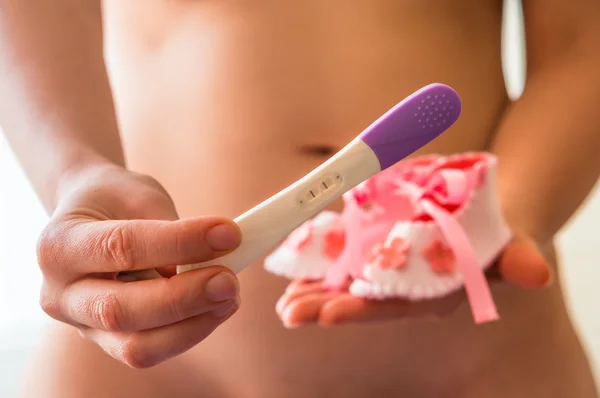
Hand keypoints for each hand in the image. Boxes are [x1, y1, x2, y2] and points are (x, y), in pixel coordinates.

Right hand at [37, 164, 241, 367]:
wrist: (88, 217)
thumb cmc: (115, 201)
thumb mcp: (138, 194)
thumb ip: (173, 227)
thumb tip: (221, 255)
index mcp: (59, 245)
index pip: (122, 247)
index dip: (180, 242)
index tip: (229, 234)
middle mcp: (60, 293)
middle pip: (120, 310)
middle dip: (184, 298)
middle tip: (230, 280)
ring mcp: (81, 325)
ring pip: (136, 347)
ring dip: (193, 325)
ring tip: (230, 295)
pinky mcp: (108, 341)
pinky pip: (151, 349)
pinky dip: (190, 331)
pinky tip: (217, 307)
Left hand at [276, 235, 551, 327]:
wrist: (483, 212)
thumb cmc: (496, 231)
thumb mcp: (510, 241)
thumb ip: (517, 259)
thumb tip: (535, 273)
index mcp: (432, 291)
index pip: (393, 306)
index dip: (362, 309)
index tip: (329, 313)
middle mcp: (404, 285)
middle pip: (361, 299)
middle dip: (326, 307)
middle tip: (291, 313)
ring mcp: (386, 267)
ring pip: (346, 283)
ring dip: (314, 291)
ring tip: (284, 304)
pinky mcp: (375, 247)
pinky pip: (342, 258)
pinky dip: (318, 263)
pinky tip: (292, 270)